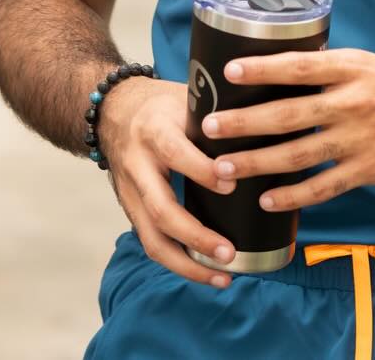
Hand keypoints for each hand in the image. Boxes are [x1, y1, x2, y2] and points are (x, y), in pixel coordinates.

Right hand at [97, 75, 238, 288]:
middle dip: (196, 236)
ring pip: (152, 238)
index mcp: (154, 130)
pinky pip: (152, 243)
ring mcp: (130, 193)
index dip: (202, 171)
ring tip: (223, 276)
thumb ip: (213, 117)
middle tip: (229, 251)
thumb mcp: (182, 99)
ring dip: (187, 264)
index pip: (175, 153)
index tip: (232, 184)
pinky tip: (206, 272)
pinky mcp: (131, 211)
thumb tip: (262, 125)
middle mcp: (138, 165)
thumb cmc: (159, 104)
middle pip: (161, 209)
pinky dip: (179, 262)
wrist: (112, 111)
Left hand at [201, 48, 374, 214]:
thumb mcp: (367, 63)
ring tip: (223, 168)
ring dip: (257, 162)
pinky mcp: (368, 170)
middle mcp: (351, 102)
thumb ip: (328, 68)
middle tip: (207, 128)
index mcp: (350, 68)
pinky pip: (323, 187)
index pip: (298, 66)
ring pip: (298, 154)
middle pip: (288, 113)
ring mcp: (358, 140)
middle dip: (244, 122)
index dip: (262, 68)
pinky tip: (266, 200)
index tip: (229, 71)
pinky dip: (292, 196)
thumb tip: (285, 65)